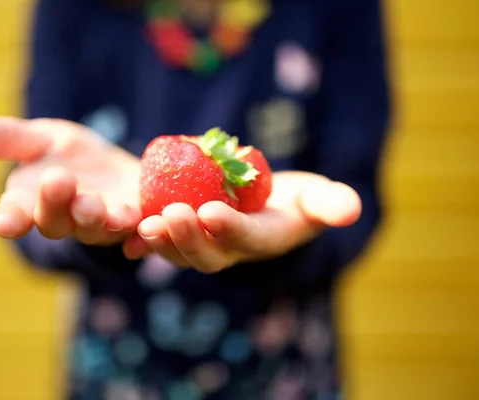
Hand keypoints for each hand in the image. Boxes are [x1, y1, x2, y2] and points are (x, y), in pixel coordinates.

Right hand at [0, 117, 141, 244]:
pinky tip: (143, 229)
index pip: (15, 215)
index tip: (3, 221)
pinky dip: (141, 237)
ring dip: (94, 219)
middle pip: (56, 222)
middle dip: (55, 204)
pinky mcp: (136, 224)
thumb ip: (10, 140)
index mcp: (34, 202)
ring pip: (96, 230)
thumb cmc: (70, 157)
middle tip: (58, 181)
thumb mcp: (42, 139)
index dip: (9, 220)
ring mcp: (102, 225)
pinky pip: (138, 238)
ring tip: (93, 204)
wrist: (116, 169)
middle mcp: (67, 220)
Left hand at [122, 172, 361, 272]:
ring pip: (179, 251)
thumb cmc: (296, 200)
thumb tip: (351, 210)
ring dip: (161, 240)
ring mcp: (204, 245)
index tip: (211, 212)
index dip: (230, 230)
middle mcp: (230, 251)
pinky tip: (127, 226)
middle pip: (206, 255)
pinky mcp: (183, 233)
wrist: (267, 203)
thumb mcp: (317, 196)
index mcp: (263, 241)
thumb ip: (330, 203)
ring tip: (144, 222)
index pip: (247, 240)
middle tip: (171, 215)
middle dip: (188, 239)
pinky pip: (161, 239)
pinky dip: (144, 237)